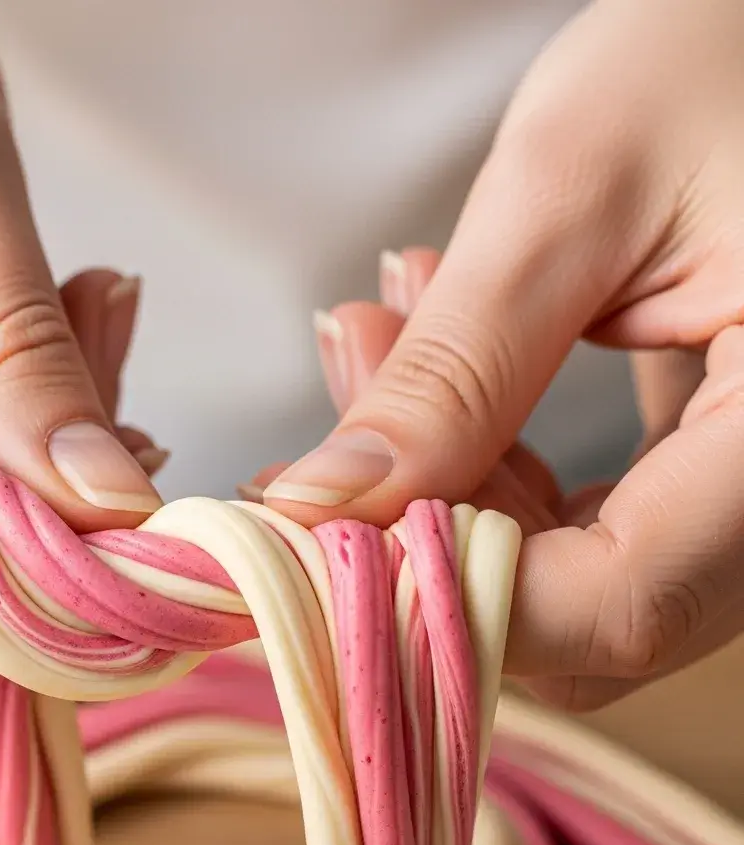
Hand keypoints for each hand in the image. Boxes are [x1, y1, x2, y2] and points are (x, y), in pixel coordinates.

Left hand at [260, 0, 743, 708]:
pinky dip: (497, 465)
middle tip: (348, 390)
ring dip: (449, 479)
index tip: (318, 524)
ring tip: (383, 329)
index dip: (449, 595)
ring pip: (575, 575)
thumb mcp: (574, 192)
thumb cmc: (723, 50)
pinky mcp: (719, 467)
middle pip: (588, 612)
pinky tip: (443, 359)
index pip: (620, 601)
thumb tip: (323, 501)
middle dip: (430, 520)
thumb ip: (452, 370)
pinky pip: (594, 523)